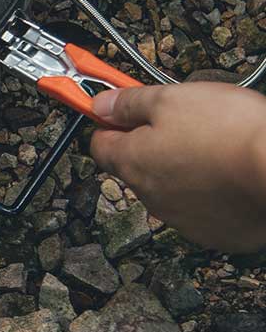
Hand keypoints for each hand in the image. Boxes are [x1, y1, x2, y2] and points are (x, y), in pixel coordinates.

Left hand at [90, 82, 265, 252]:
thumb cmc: (231, 133)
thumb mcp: (171, 99)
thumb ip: (130, 102)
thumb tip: (101, 105)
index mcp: (133, 162)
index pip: (100, 144)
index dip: (111, 124)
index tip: (121, 112)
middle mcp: (149, 196)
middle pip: (136, 166)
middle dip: (151, 144)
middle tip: (180, 122)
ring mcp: (180, 217)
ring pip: (169, 187)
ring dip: (182, 168)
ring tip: (214, 146)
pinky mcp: (212, 232)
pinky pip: (201, 208)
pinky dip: (209, 192)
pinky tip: (228, 173)